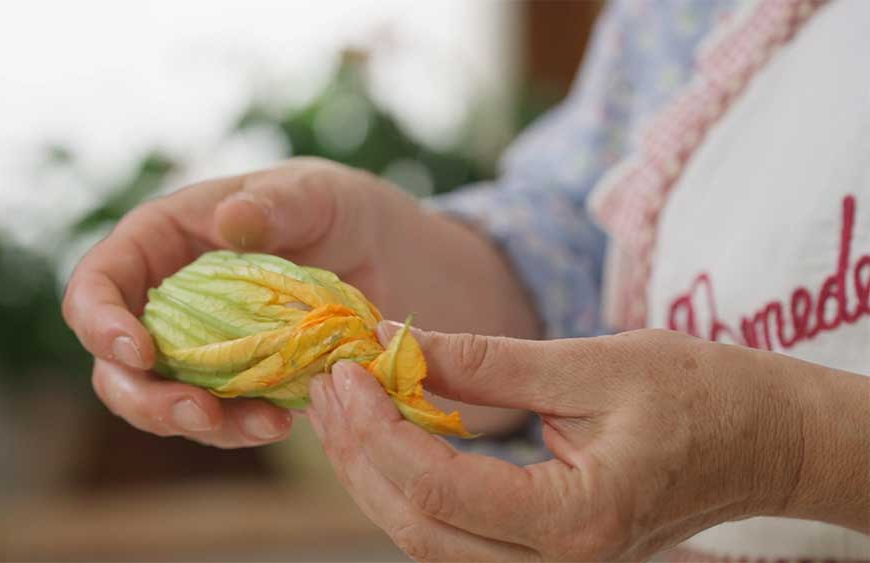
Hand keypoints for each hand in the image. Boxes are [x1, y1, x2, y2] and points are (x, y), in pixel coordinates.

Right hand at [62, 158, 536, 446]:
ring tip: (264, 425)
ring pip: (163, 401)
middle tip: (199, 413)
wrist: (398, 265)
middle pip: (116, 362)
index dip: (99, 320)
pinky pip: (219, 417)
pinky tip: (285, 421)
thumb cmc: (347, 211)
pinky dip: (241, 428)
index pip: (100, 280)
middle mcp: (173, 300)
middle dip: (146, 397)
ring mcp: (203, 348)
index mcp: (169, 240)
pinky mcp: (240, 384)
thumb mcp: (320, 194)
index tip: (136, 350)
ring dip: (200, 424)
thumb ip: (277, 204)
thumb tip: (228, 221)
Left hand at [307, 324, 867, 560]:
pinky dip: (406, 484)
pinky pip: (452, 532)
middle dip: (360, 455)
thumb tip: (398, 343)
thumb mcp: (594, 364)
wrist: (764, 440)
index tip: (346, 370)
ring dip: (373, 472)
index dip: (380, 429)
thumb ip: (489, 363)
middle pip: (419, 528)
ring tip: (340, 404)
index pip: (442, 488)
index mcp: (579, 520)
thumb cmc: (702, 395)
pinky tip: (384, 433)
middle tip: (327, 382)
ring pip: (426, 540)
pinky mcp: (541, 553)